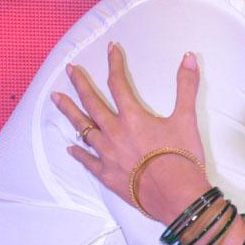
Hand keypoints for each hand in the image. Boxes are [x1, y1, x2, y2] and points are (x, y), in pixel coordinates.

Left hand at [52, 43, 208, 220]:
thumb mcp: (187, 119)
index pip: (119, 83)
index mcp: (132, 117)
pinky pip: (87, 161)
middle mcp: (114, 133)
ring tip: (57, 99)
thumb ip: (186, 86)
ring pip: (83, 129)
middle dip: (80, 84)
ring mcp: (107, 155)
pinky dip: (78, 153)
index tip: (111, 48)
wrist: (176, 196)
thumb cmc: (182, 158)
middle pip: (92, 103)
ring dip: (70, 112)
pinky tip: (70, 147)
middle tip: (70, 70)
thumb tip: (188, 57)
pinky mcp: (107, 175)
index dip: (114, 63)